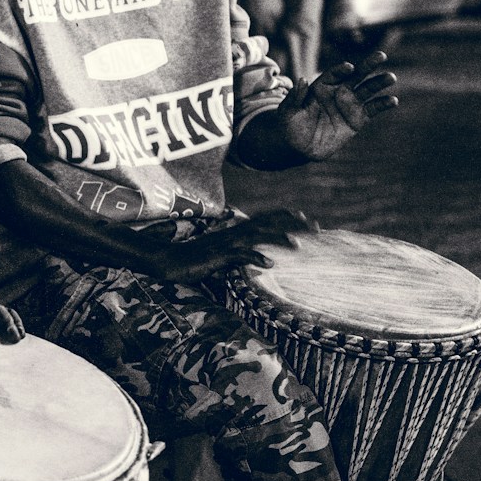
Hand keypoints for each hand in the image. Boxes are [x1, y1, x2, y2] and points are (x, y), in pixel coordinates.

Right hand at [134, 210, 312, 283]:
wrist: (164, 260)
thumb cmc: (189, 258)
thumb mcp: (217, 251)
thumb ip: (235, 248)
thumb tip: (252, 250)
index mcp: (233, 231)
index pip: (263, 218)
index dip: (285, 216)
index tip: (305, 218)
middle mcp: (232, 233)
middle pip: (267, 223)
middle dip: (292, 224)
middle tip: (316, 227)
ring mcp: (224, 244)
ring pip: (256, 236)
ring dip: (278, 239)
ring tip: (299, 245)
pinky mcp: (215, 257)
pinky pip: (237, 256)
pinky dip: (254, 258)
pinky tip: (269, 264)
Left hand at [278, 53, 398, 159]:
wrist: (299, 146)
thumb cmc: (290, 125)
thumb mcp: (288, 111)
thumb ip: (295, 97)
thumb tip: (301, 79)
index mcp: (321, 86)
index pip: (334, 74)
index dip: (341, 70)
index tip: (349, 67)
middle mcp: (338, 91)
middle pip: (356, 75)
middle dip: (368, 65)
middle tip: (381, 55)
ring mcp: (350, 104)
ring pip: (368, 89)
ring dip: (379, 82)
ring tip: (390, 77)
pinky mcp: (358, 118)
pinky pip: (373, 109)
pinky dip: (383, 104)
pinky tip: (392, 100)